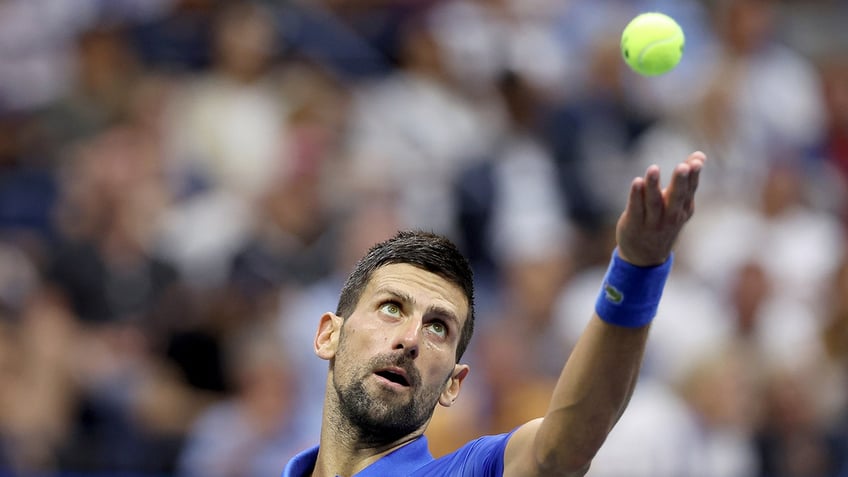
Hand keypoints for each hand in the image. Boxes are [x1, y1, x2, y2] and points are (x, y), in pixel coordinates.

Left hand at [616, 151, 705, 265]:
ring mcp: (652, 222)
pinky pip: (636, 209)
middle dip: (680, 182)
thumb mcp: (680, 204)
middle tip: (683, 167)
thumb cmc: (665, 222)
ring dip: (653, 186)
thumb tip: (700, 154)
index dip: (693, 175)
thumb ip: (687, 180)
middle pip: (676, 197)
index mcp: (683, 209)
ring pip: (654, 203)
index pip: (690, 190)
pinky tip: (637, 182)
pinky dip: (636, 196)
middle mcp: (670, 216)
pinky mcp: (634, 224)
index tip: (697, 160)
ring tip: (653, 169)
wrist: (646, 256)